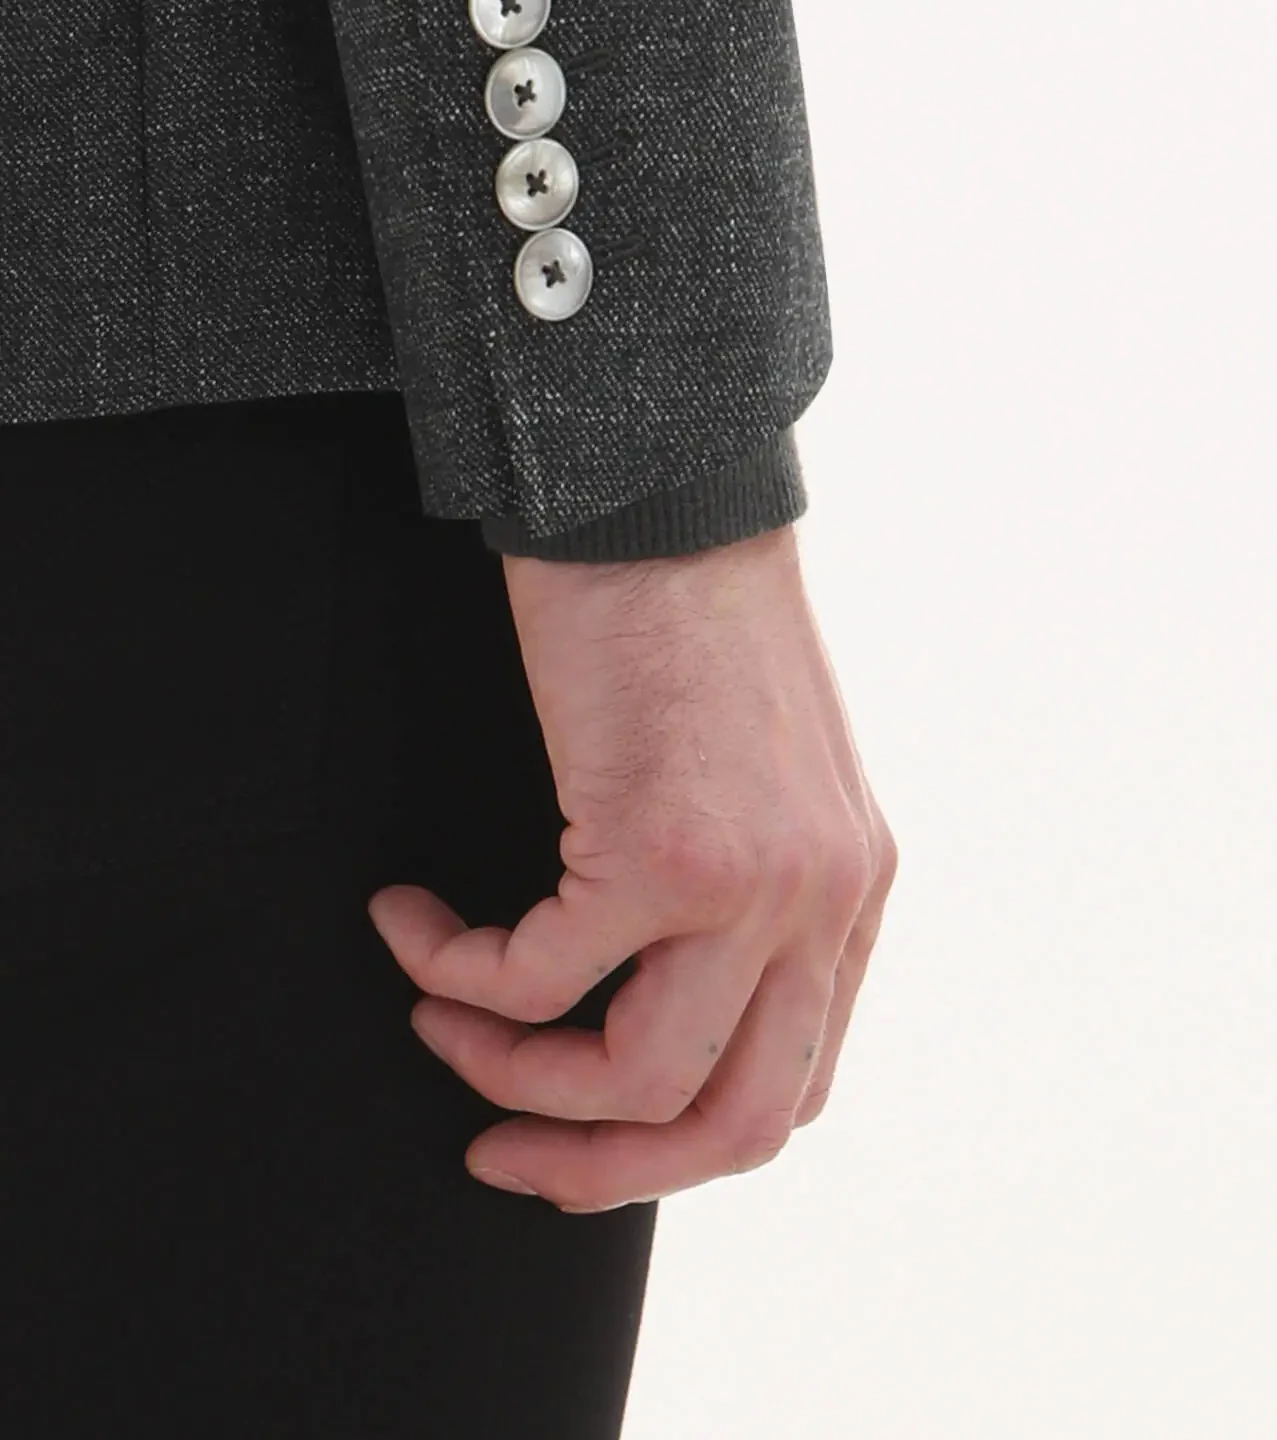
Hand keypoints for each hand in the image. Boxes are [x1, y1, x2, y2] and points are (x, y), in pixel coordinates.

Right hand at [367, 524, 896, 1211]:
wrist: (661, 500)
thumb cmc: (684, 617)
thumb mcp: (752, 774)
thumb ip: (740, 889)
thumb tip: (648, 994)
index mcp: (850, 891)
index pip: (790, 1083)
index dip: (675, 1138)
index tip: (578, 1129)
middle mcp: (823, 901)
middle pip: (731, 1124)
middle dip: (600, 1167)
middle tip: (499, 1154)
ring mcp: (753, 882)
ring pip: (631, 1078)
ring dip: (508, 1070)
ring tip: (437, 1014)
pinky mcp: (660, 846)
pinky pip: (534, 976)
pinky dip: (453, 969)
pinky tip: (408, 919)